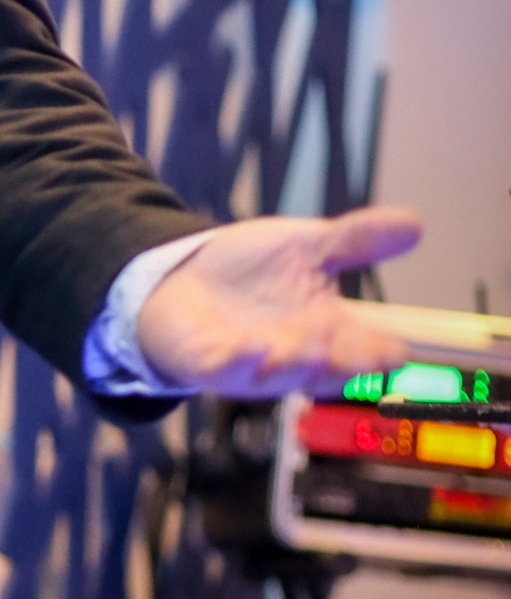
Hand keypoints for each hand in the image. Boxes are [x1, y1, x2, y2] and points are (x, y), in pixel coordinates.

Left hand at [136, 207, 422, 396]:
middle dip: (349, 364)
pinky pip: (227, 369)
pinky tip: (253, 347)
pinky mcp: (210, 364)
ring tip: (315, 349)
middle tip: (371, 358)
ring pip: (281, 374)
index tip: (401, 348)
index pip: (367, 349)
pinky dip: (241, 361)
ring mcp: (253, 365)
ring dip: (298, 364)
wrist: (182, 276)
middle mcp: (296, 356)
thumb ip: (356, 240)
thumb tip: (415, 223)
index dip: (384, 351)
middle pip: (331, 369)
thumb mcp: (308, 245)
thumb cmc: (251, 270)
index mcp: (328, 331)